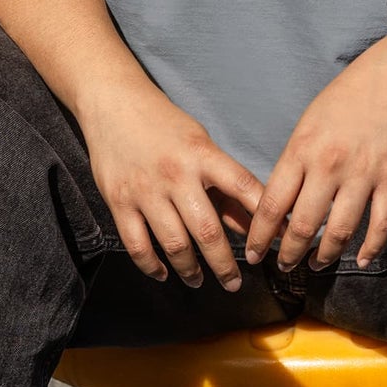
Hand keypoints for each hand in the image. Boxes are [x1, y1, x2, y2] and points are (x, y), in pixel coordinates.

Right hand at [80, 74, 263, 290]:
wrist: (113, 103)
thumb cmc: (165, 124)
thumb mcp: (202, 144)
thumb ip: (224, 185)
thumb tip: (250, 224)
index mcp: (203, 156)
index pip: (243, 189)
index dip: (263, 220)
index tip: (273, 245)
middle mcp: (176, 175)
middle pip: (207, 231)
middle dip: (225, 264)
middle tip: (235, 283)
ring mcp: (146, 190)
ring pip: (174, 244)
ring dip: (191, 270)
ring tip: (200, 281)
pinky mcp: (119, 202)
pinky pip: (138, 245)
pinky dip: (152, 266)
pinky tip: (164, 273)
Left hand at [244, 38, 386, 273]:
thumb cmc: (344, 99)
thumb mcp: (306, 125)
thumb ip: (294, 163)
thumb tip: (278, 206)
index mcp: (301, 150)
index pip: (272, 205)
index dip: (259, 237)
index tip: (252, 254)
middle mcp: (329, 165)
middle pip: (302, 226)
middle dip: (288, 254)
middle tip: (284, 265)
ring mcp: (363, 174)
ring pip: (339, 232)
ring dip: (325, 256)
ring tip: (316, 264)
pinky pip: (380, 224)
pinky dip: (370, 248)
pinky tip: (361, 260)